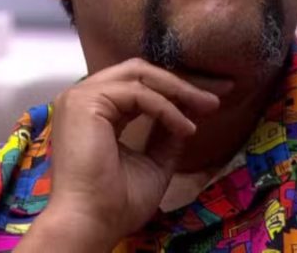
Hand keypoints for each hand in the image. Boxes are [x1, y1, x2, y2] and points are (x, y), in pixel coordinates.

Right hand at [16, 59, 231, 251]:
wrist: (91, 223)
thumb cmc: (116, 203)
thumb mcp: (154, 162)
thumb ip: (167, 135)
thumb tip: (190, 113)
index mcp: (94, 111)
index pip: (138, 85)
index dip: (176, 89)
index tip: (211, 100)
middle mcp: (84, 98)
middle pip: (139, 72)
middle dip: (181, 82)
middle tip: (216, 97)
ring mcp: (81, 97)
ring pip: (140, 76)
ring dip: (179, 91)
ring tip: (208, 107)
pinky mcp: (85, 102)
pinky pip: (138, 94)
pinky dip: (167, 109)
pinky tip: (186, 128)